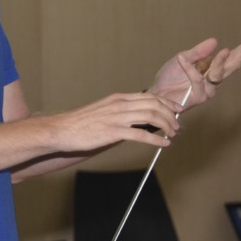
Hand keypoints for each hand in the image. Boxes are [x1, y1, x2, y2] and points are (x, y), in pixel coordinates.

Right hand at [53, 92, 184, 151]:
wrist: (62, 129)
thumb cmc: (81, 123)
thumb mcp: (103, 111)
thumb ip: (120, 112)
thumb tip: (137, 121)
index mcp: (117, 98)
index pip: (149, 96)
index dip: (167, 103)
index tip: (177, 110)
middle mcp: (119, 105)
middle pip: (154, 104)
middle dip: (170, 115)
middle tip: (178, 126)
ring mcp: (116, 118)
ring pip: (151, 117)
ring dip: (166, 126)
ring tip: (173, 134)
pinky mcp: (113, 132)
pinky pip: (141, 135)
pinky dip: (156, 139)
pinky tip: (163, 144)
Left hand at [150, 35, 240, 109]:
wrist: (157, 92)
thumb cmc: (170, 76)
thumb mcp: (183, 58)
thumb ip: (198, 52)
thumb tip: (216, 41)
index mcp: (212, 67)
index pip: (232, 56)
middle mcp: (213, 78)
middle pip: (233, 65)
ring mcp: (208, 89)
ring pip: (219, 74)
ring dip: (222, 62)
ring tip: (225, 51)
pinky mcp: (199, 97)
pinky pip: (198, 79)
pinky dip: (190, 68)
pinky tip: (182, 59)